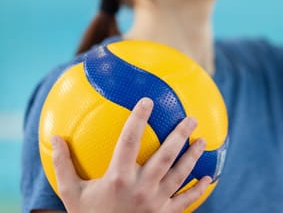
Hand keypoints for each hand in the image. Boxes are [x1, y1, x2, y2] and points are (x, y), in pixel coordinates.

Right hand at [51, 98, 210, 212]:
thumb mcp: (71, 194)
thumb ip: (64, 166)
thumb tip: (54, 138)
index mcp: (118, 178)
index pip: (129, 141)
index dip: (138, 119)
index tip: (148, 100)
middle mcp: (141, 188)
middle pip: (165, 156)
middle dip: (180, 135)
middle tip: (191, 118)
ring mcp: (155, 203)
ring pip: (180, 175)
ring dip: (193, 157)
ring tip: (202, 141)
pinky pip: (186, 202)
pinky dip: (198, 190)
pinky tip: (208, 178)